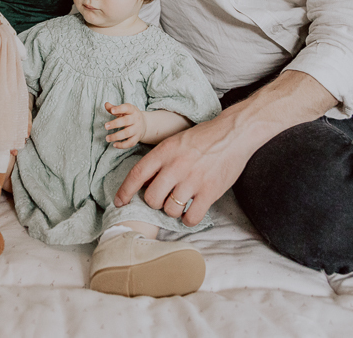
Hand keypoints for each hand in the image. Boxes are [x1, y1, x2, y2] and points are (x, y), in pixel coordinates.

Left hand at [104, 102, 146, 148]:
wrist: (145, 124)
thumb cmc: (130, 116)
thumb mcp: (124, 110)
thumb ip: (114, 108)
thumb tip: (106, 104)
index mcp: (132, 110)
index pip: (127, 108)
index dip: (119, 109)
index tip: (112, 111)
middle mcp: (136, 119)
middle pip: (126, 121)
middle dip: (115, 124)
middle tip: (105, 126)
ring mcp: (137, 129)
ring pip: (127, 133)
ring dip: (116, 136)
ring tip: (107, 138)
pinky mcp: (137, 138)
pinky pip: (130, 143)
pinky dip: (122, 145)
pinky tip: (114, 145)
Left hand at [113, 70, 336, 226]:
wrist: (234, 133)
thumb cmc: (203, 138)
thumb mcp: (175, 142)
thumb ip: (161, 160)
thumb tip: (145, 182)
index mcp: (164, 152)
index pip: (137, 175)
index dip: (125, 191)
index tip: (119, 201)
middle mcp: (175, 167)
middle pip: (151, 198)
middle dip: (154, 202)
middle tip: (163, 198)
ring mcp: (193, 180)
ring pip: (170, 209)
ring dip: (172, 211)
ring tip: (180, 203)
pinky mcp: (210, 191)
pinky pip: (191, 216)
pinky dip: (189, 219)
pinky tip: (191, 212)